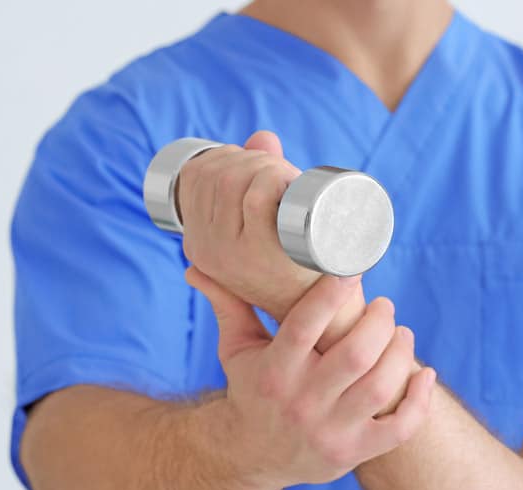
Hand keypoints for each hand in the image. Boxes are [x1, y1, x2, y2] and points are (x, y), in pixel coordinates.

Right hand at [177, 131, 320, 320]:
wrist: (327, 319)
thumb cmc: (301, 269)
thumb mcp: (266, 227)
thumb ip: (259, 182)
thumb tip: (263, 137)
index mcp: (198, 245)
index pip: (195, 175)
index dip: (227, 155)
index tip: (259, 163)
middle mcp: (205, 250)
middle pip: (218, 173)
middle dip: (252, 158)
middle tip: (283, 173)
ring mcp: (231, 254)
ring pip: (237, 180)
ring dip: (267, 166)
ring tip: (290, 181)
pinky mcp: (258, 255)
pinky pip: (256, 198)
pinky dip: (274, 180)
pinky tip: (290, 186)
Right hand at [186, 266, 436, 486]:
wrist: (252, 457)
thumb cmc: (252, 389)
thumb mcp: (235, 349)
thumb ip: (227, 305)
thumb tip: (195, 265)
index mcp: (274, 372)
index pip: (304, 327)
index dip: (331, 294)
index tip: (351, 269)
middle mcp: (302, 403)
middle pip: (355, 355)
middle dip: (379, 321)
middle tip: (384, 306)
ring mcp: (331, 431)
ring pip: (380, 387)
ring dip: (400, 351)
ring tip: (401, 332)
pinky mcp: (354, 453)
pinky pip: (400, 429)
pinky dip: (420, 400)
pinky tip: (424, 374)